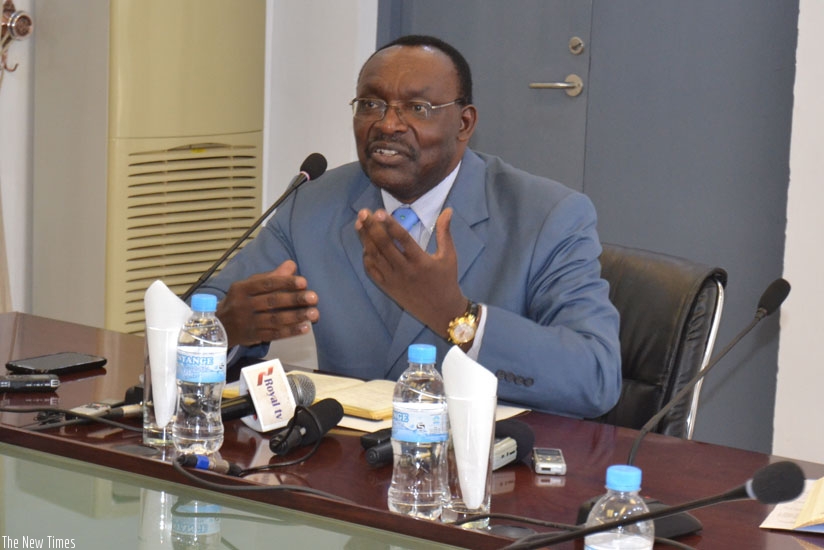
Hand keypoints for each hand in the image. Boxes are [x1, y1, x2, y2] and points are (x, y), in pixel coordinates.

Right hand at [216, 260, 318, 346]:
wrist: (218, 326)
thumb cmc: (240, 301)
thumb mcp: (249, 285)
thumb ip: (271, 276)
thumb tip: (292, 265)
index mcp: (242, 288)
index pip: (266, 284)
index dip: (286, 282)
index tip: (304, 282)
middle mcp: (244, 305)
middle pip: (272, 302)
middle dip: (294, 299)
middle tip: (314, 297)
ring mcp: (248, 323)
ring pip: (275, 320)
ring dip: (296, 317)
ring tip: (314, 313)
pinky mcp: (253, 337)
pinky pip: (274, 334)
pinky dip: (290, 332)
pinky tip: (305, 328)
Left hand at [355, 208, 466, 336]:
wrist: (442, 312)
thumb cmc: (446, 281)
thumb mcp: (449, 256)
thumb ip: (445, 232)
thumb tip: (447, 210)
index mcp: (421, 261)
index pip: (402, 239)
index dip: (390, 225)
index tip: (379, 212)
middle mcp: (405, 270)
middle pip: (384, 246)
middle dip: (371, 228)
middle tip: (363, 213)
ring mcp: (393, 280)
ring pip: (375, 256)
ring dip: (365, 239)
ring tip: (359, 223)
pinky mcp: (387, 288)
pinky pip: (372, 271)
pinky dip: (366, 257)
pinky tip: (364, 245)